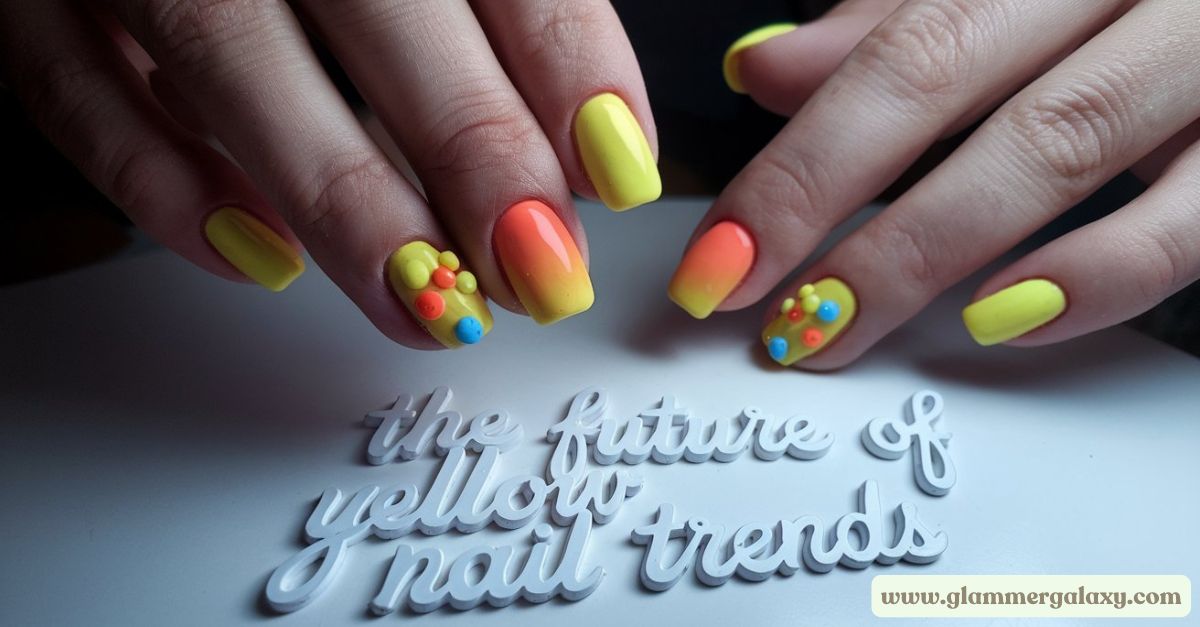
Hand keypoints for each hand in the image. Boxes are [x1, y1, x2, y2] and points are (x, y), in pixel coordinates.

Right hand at [0, 0, 659, 348]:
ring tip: (426, 304)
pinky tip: (260, 259)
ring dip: (340, 199)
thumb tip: (590, 146)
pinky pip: (70, 89)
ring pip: (227, 53)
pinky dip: (162, 184)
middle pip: (378, 7)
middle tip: (538, 266)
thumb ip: (508, 14)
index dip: (569, 67)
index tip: (618, 172)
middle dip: (472, 148)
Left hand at [670, 0, 1199, 367]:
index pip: (896, 48)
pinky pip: (1195, 209)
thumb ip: (896, 20)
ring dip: (928, 252)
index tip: (723, 252)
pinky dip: (1101, 272)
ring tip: (838, 327)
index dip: (798, 158)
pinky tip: (1007, 318)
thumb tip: (767, 72)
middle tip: (761, 306)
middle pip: (949, 80)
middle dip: (831, 207)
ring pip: (1056, 143)